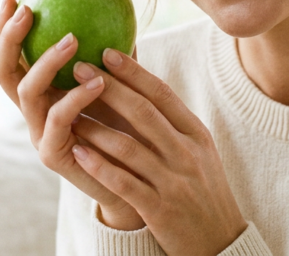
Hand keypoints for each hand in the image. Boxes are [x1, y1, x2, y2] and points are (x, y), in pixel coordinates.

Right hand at [0, 0, 143, 230]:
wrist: (135, 180)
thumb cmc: (127, 127)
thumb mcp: (119, 85)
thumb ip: (113, 57)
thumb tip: (120, 14)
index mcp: (41, 91)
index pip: (13, 54)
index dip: (6, 27)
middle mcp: (33, 110)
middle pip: (2, 71)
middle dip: (8, 38)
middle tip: (28, 11)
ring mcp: (38, 133)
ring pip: (25, 92)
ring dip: (46, 61)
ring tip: (73, 39)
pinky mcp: (53, 154)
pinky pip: (58, 120)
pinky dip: (75, 97)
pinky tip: (97, 81)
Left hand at [70, 48, 247, 255]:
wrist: (221, 243)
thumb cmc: (203, 191)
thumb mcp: (199, 152)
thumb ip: (173, 122)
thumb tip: (141, 85)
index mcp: (196, 134)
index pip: (162, 94)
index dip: (133, 71)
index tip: (106, 51)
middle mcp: (187, 154)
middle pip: (143, 113)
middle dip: (108, 88)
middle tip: (78, 69)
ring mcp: (174, 182)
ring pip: (128, 147)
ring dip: (95, 126)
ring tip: (68, 111)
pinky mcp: (159, 209)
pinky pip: (124, 182)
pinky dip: (99, 166)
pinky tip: (78, 152)